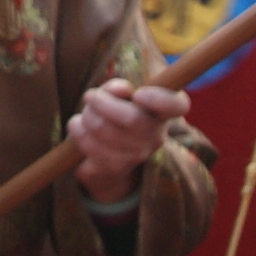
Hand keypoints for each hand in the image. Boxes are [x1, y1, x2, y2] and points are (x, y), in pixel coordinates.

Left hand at [72, 76, 185, 197]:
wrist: (110, 155)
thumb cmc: (117, 113)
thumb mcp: (121, 94)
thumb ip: (119, 87)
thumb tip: (121, 90)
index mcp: (163, 112)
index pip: (177, 106)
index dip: (159, 99)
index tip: (138, 94)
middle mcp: (156, 136)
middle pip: (131, 118)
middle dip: (102, 101)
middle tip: (91, 96)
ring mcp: (137, 155)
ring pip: (103, 129)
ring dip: (87, 115)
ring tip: (86, 112)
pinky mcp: (115, 167)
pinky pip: (88, 144)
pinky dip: (77, 129)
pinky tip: (79, 125)